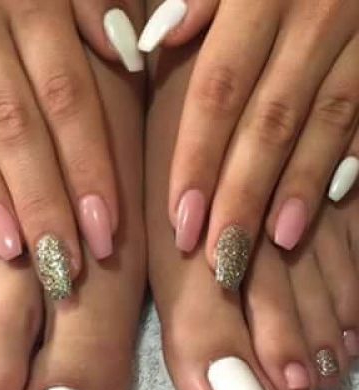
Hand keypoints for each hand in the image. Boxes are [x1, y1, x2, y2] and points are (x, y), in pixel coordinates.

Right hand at [0, 0, 142, 299]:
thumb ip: (91, 4)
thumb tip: (123, 50)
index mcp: (34, 6)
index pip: (70, 102)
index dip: (88, 166)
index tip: (108, 225)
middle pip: (24, 129)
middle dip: (48, 199)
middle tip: (70, 261)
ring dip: (2, 199)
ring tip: (23, 253)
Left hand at [141, 0, 358, 289]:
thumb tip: (160, 38)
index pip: (218, 92)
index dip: (197, 159)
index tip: (181, 218)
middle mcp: (314, 17)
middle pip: (267, 124)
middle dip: (242, 194)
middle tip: (221, 255)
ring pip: (323, 126)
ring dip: (297, 190)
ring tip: (275, 242)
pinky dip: (344, 160)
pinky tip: (324, 202)